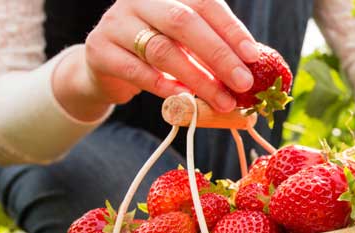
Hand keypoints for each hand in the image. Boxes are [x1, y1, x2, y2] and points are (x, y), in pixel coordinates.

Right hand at [54, 0, 258, 119]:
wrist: (104, 66)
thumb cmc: (155, 54)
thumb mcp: (184, 44)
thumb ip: (212, 50)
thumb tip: (254, 71)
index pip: (205, 3)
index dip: (231, 29)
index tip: (253, 56)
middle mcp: (140, 1)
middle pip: (184, 22)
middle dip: (219, 55)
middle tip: (243, 83)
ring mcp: (116, 24)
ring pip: (163, 50)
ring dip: (199, 79)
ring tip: (223, 101)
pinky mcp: (101, 51)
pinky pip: (138, 71)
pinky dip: (166, 87)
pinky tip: (186, 100)